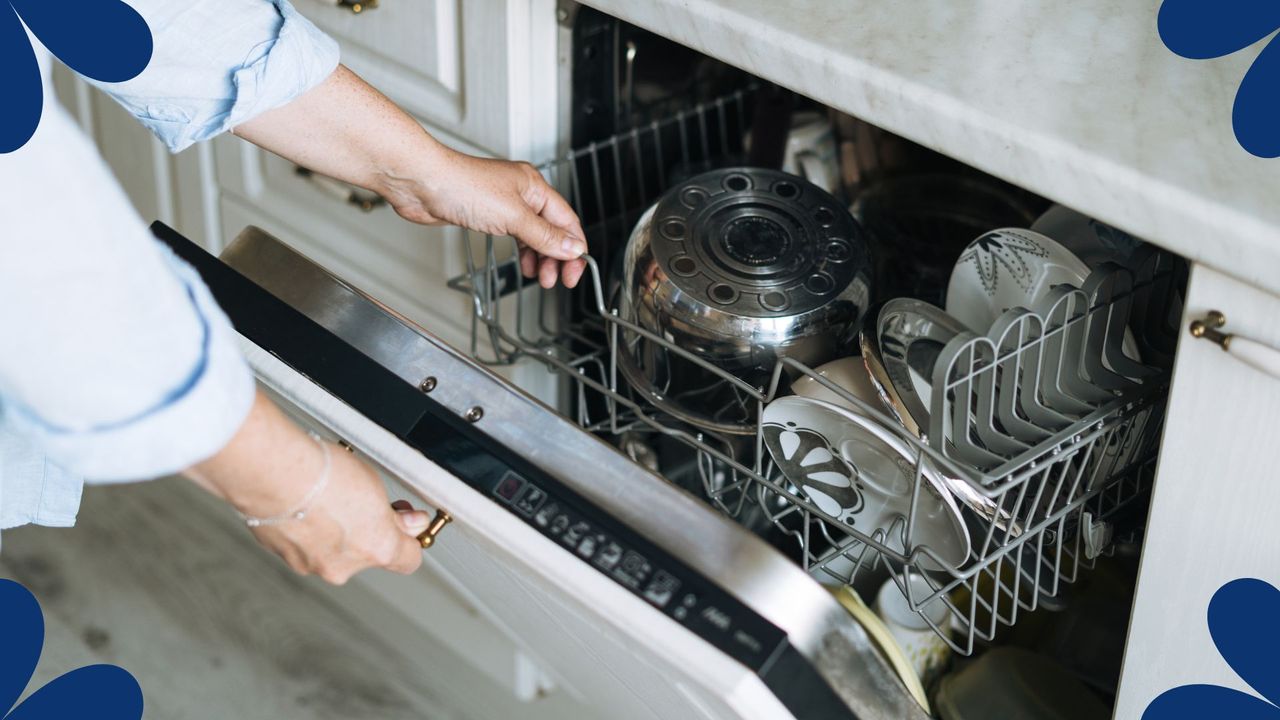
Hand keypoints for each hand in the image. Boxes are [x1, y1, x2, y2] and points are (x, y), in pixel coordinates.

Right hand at [185, 391, 427, 584]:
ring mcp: (311, 565)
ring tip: (324, 496)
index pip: (408, 560)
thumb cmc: (324, 473)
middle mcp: (345, 567)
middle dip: (366, 531)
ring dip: (333, 531)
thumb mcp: (375, 484)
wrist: (273, 473)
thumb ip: (394, 513)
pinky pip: (304, 545)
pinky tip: (302, 503)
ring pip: (332, 551)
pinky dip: (306, 529)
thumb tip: (410, 522)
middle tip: (361, 501)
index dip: (409, 541)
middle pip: (366, 554)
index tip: (406, 525)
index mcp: (378, 548)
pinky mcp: (283, 556)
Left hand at [379, 151, 588, 288]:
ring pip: (534, 234)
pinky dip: (523, 251)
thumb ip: (544, 235)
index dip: (574, 247)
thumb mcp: (513, 216)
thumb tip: (572, 248)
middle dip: (557, 256)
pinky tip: (523, 262)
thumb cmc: (461, 185)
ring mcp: (505, 204)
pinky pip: (516, 235)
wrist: (423, 183)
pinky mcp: (487, 214)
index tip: (575, 270)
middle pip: (552, 229)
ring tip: (540, 276)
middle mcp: (523, 193)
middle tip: (557, 279)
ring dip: (540, 257)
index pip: (567, 220)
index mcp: (534, 187)